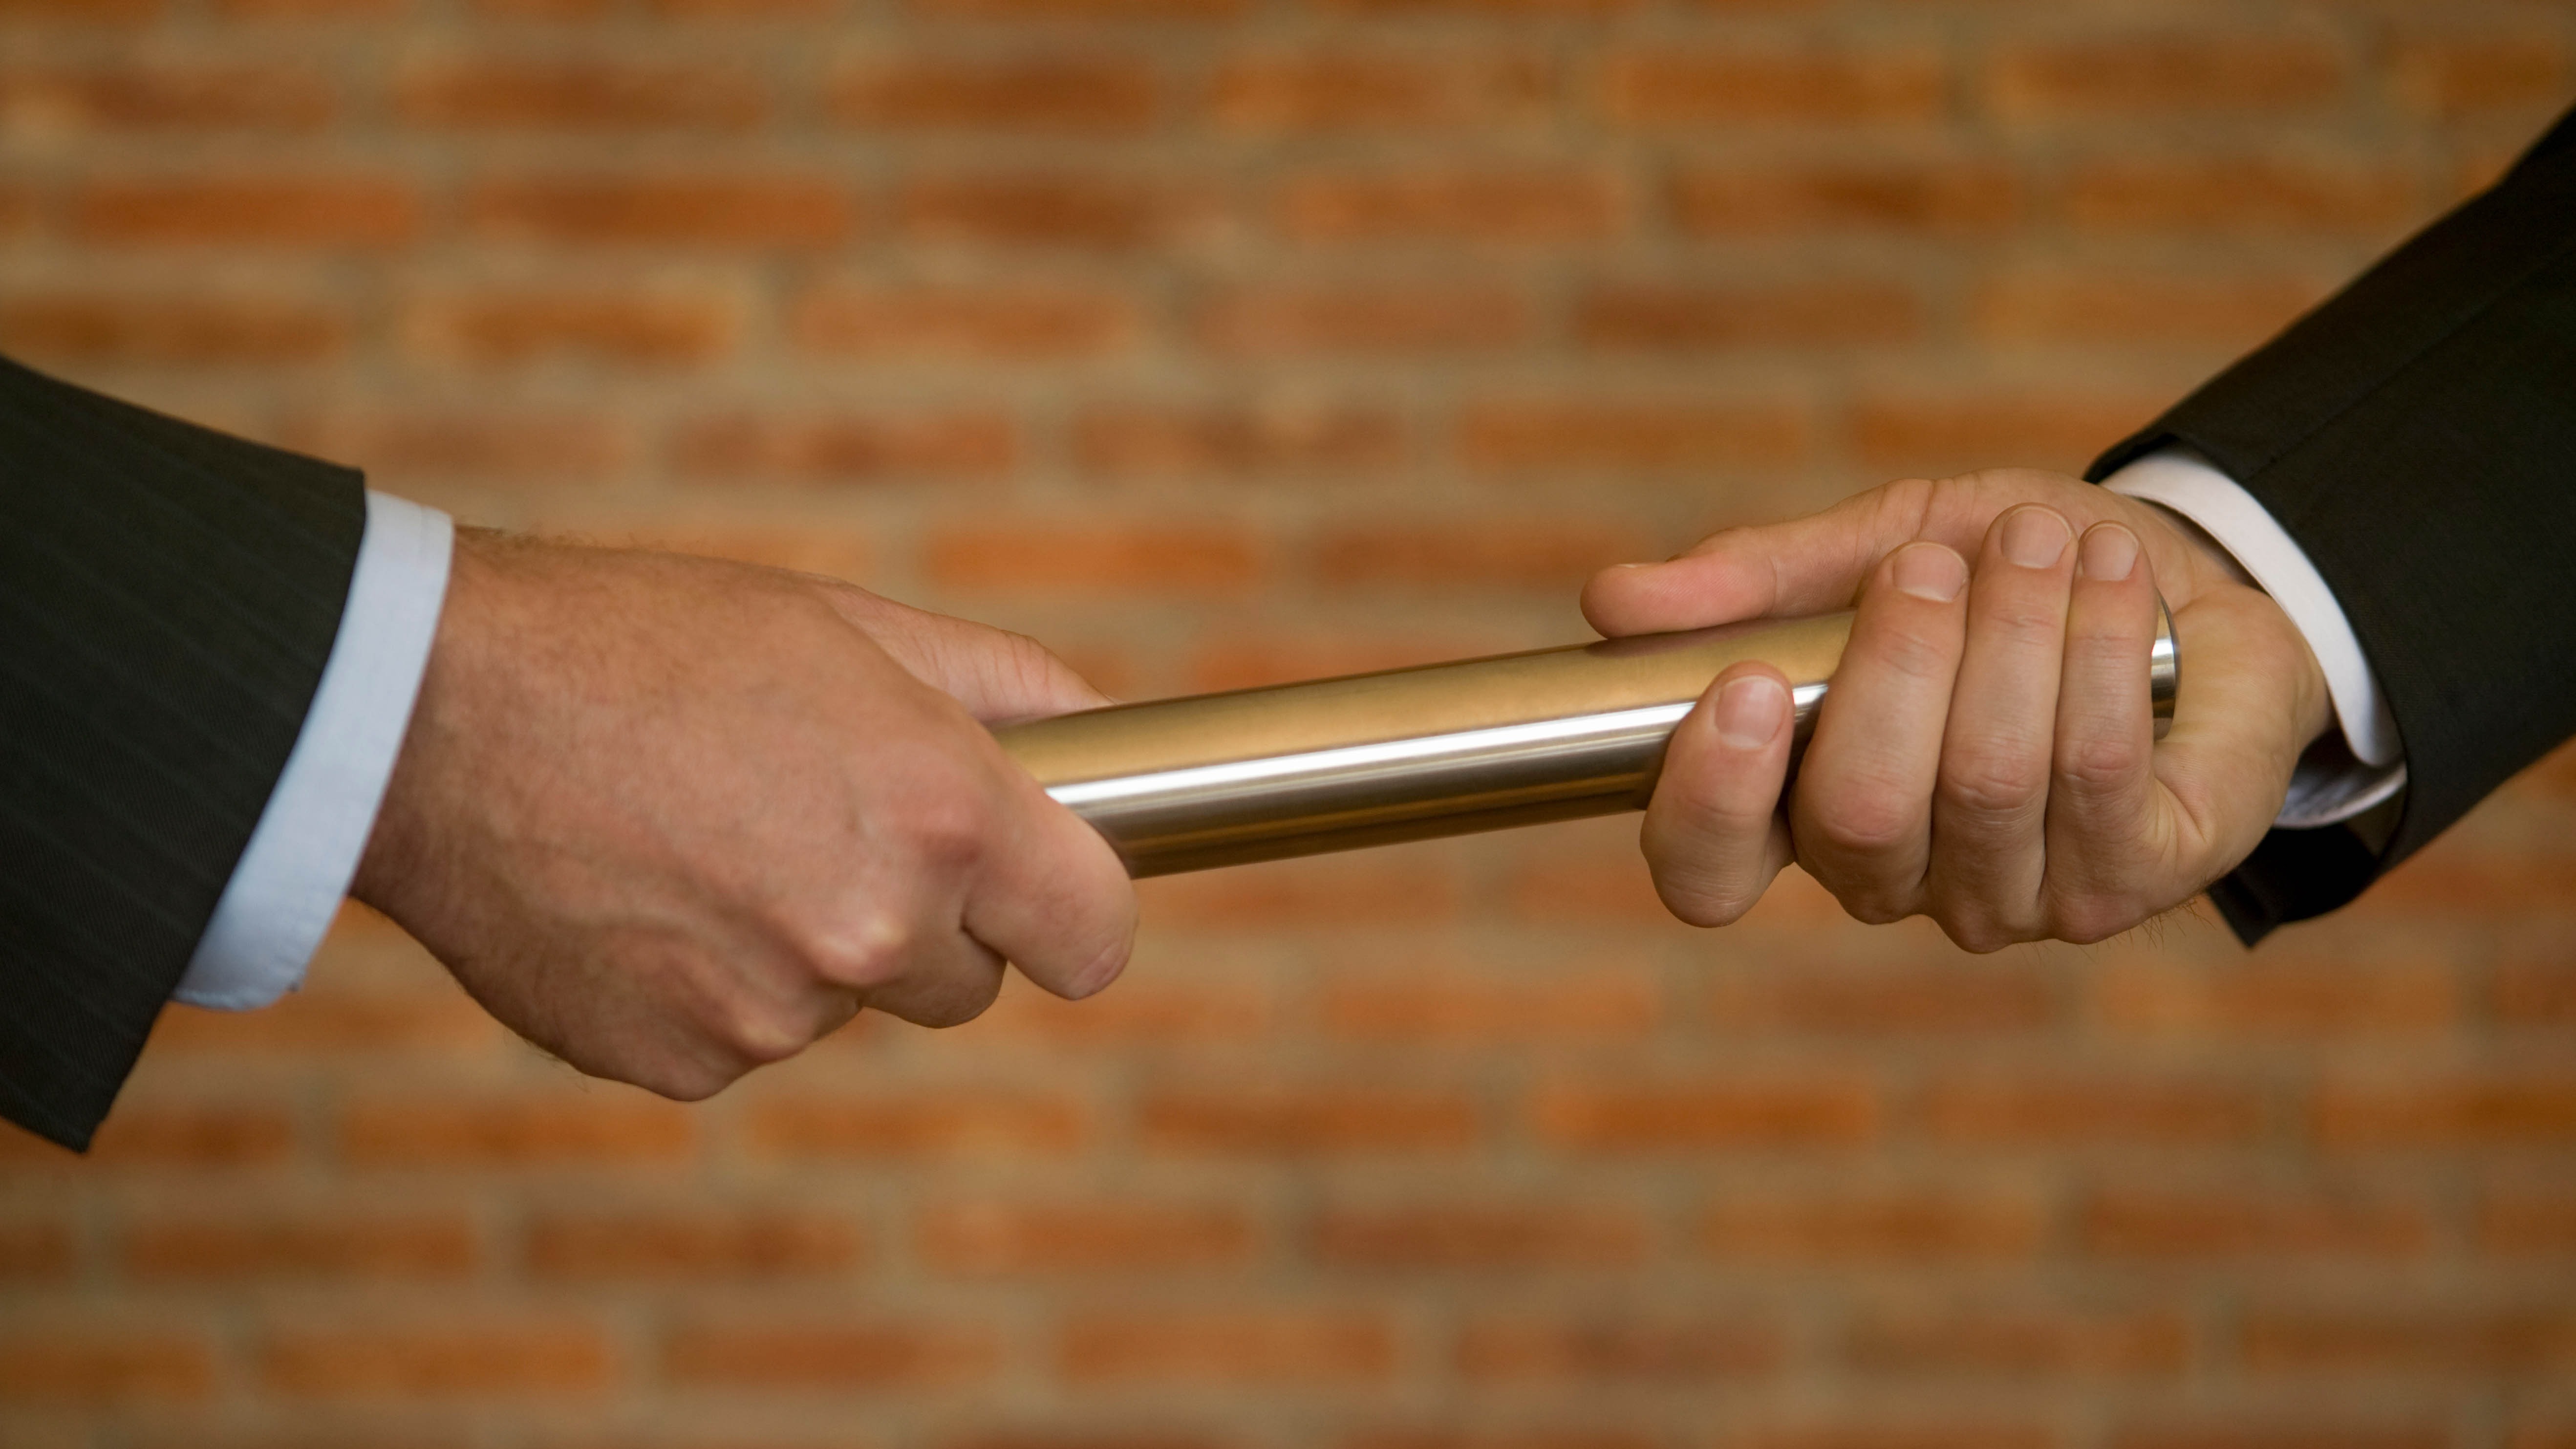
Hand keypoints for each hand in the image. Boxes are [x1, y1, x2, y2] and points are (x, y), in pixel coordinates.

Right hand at [352, 532, 1135, 1098]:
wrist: (439, 715)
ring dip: (803, 947)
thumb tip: (1107, 735)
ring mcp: (773, 1014)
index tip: (1045, 899)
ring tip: (703, 839)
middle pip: (968, 984)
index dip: (1074, 914)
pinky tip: (646, 896)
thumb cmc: (650, 646)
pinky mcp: (682, 1065)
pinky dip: (709, 987)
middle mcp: (872, 932)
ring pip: (843, 1005)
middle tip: (821, 825)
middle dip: (924, 922)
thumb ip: (1004, 687)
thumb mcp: (851, 626)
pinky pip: (741, 1041)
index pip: (1095, 939)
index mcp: (940, 817)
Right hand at [1581, 469, 2332, 948]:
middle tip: (1928, 564)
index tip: (1745, 680)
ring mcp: (2009, 896)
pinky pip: (2098, 771)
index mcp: (1797, 811)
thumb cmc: (2008, 580)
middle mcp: (1891, 878)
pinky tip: (2111, 574)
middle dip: (1897, 669)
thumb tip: (1611, 600)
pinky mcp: (2129, 882)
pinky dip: (2101, 649)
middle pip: (1857, 816)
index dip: (1710, 795)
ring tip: (2039, 538)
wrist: (2191, 592)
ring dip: (2015, 634)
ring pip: (1986, 783)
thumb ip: (1759, 581)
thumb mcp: (1879, 544)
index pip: (1705, 871)